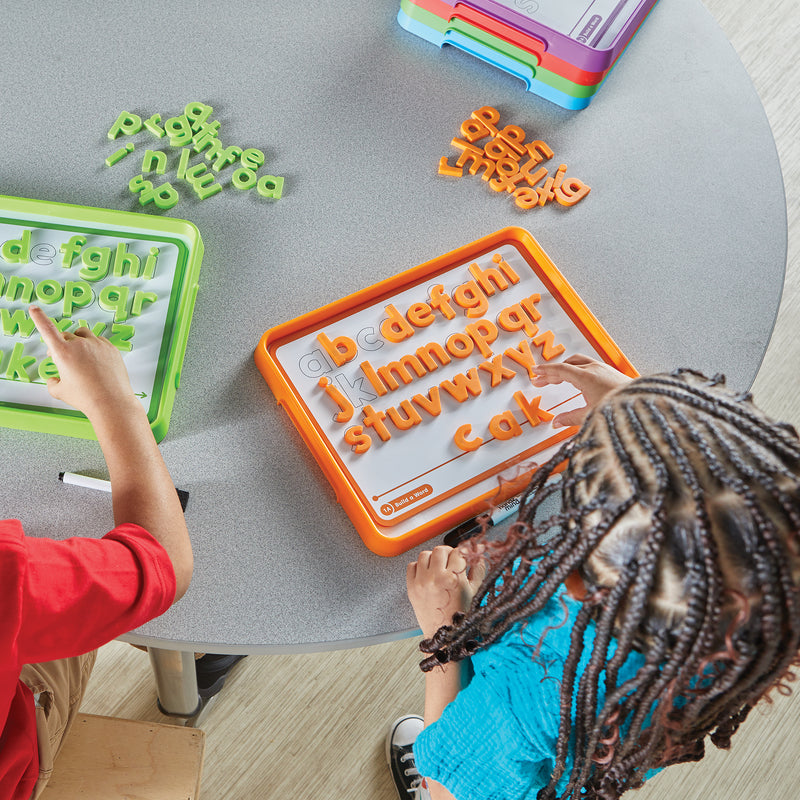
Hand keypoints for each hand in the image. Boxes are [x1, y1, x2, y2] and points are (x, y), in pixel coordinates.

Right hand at [30, 305, 138, 420]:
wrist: (111, 402)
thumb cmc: (87, 398)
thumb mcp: (60, 392)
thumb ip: (53, 383)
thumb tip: (53, 380)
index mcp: (63, 352)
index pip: (47, 329)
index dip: (39, 317)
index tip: (34, 308)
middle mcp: (80, 344)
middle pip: (66, 336)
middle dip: (62, 345)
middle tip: (63, 359)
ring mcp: (98, 345)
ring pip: (83, 335)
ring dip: (78, 342)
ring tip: (80, 356)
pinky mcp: (112, 348)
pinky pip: (99, 341)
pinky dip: (94, 347)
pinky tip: (95, 360)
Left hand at [407, 545, 485, 638]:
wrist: (443, 635)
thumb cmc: (460, 616)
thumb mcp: (475, 591)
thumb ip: (478, 569)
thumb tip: (478, 552)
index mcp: (454, 579)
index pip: (458, 552)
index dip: (462, 554)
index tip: (463, 558)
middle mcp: (436, 578)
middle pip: (440, 550)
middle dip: (448, 554)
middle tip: (451, 562)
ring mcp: (421, 582)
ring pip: (425, 554)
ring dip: (433, 558)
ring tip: (439, 568)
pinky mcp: (411, 587)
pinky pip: (412, 566)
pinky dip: (419, 567)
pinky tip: (427, 574)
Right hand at [532, 354, 633, 427]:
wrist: (643, 404)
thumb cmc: (620, 408)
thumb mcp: (589, 416)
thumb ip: (570, 418)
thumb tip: (557, 423)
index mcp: (586, 377)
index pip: (560, 369)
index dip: (545, 371)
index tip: (535, 372)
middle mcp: (595, 369)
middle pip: (567, 365)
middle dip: (552, 372)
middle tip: (541, 380)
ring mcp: (604, 369)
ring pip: (578, 363)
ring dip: (565, 369)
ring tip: (557, 378)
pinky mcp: (612, 373)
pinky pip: (589, 366)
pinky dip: (577, 370)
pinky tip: (578, 379)